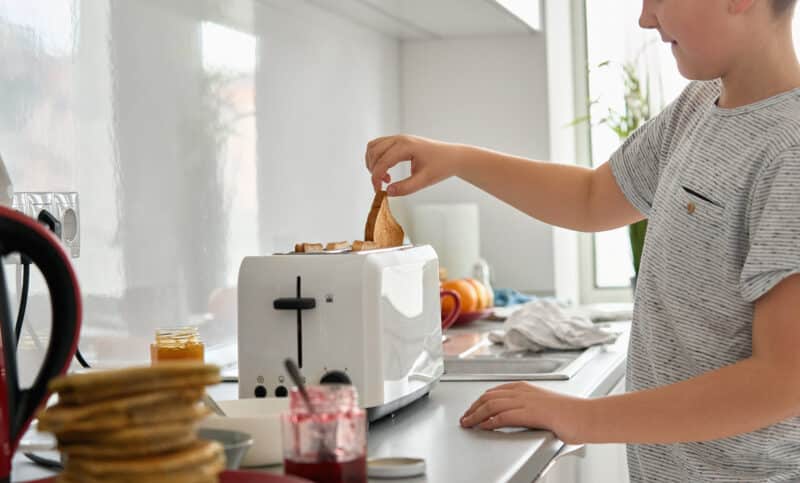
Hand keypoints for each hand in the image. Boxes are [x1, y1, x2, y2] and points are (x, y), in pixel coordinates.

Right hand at [364, 134, 460, 194]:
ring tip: (385, 178)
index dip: (376, 178)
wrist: (453, 157)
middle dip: (373, 170)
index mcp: (406, 146)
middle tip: (382, 185)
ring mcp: (399, 138)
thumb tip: (388, 192)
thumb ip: (406, 187)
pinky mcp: (399, 141)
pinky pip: (379, 146)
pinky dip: (377, 158)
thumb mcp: (425, 180)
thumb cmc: (441, 166)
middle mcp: (400, 139)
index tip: (379, 192)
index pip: (382, 162)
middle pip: (374, 152)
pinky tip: (387, 171)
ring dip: (373, 163)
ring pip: (373, 147)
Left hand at [460, 382, 583, 442]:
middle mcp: (523, 391)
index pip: (494, 392)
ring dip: (476, 414)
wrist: (586, 416)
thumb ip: (527, 409)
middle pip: (489, 396)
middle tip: (464, 418)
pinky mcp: (531, 412)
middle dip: (473, 407)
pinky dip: (490, 420)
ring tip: (468, 423)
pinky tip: (483, 426)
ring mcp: (526, 401)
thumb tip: (515, 417)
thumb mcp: (543, 407)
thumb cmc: (570, 415)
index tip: (471, 410)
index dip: (479, 401)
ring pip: (492, 405)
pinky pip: (504, 415)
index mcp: (525, 387)